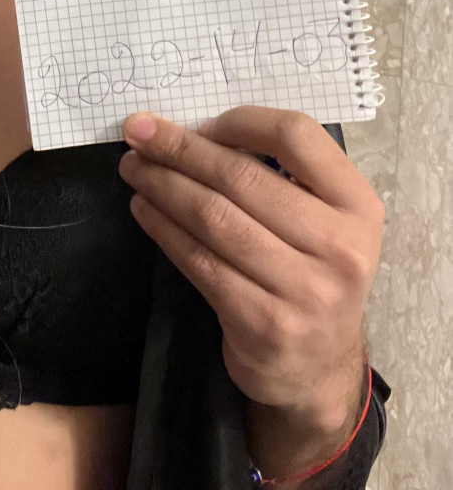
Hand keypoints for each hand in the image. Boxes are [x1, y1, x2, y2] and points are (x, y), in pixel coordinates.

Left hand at [118, 106, 382, 424]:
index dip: (239, 122)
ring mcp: (304, 289)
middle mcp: (340, 246)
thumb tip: (194, 132)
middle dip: (180, 149)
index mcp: (357, 204)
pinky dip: (164, 228)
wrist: (317, 368)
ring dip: (163, 185)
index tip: (197, 122)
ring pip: (214, 217)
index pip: (297, 136)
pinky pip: (200, 261)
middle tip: (138, 133)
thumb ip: (279, 174)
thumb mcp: (320, 220)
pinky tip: (143, 209)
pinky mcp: (264, 323)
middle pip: (242, 177)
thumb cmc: (309, 272)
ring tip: (134, 168)